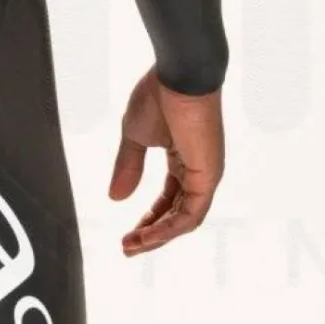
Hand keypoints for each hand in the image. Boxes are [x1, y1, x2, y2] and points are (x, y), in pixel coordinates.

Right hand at [109, 69, 223, 256]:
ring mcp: (206, 174)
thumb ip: (128, 167)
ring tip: (133, 247)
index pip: (168, 199)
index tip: (128, 234)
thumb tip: (116, 198)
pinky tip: (148, 236)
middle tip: (128, 247)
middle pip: (177, 214)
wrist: (178, 75)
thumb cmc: (159, 96)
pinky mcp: (208, 175)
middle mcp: (198, 170)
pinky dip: (169, 228)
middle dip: (152, 234)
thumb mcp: (134, 136)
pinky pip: (190, 213)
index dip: (148, 218)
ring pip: (184, 219)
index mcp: (183, 159)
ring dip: (158, 237)